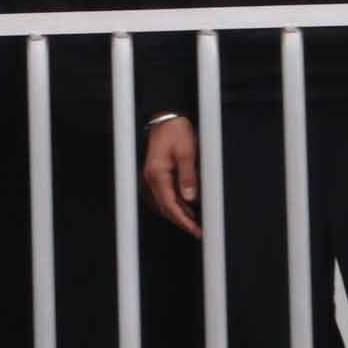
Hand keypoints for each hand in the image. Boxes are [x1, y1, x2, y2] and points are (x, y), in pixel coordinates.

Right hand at [141, 118, 200, 239]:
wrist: (166, 117)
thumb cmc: (175, 131)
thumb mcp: (186, 152)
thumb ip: (188, 176)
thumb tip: (190, 198)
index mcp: (157, 173)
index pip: (169, 204)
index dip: (182, 220)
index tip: (194, 229)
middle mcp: (151, 177)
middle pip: (165, 206)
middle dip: (180, 220)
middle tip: (197, 230)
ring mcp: (152, 175)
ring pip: (164, 201)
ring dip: (178, 212)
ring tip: (194, 221)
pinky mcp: (156, 172)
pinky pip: (164, 193)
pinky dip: (175, 202)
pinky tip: (186, 205)